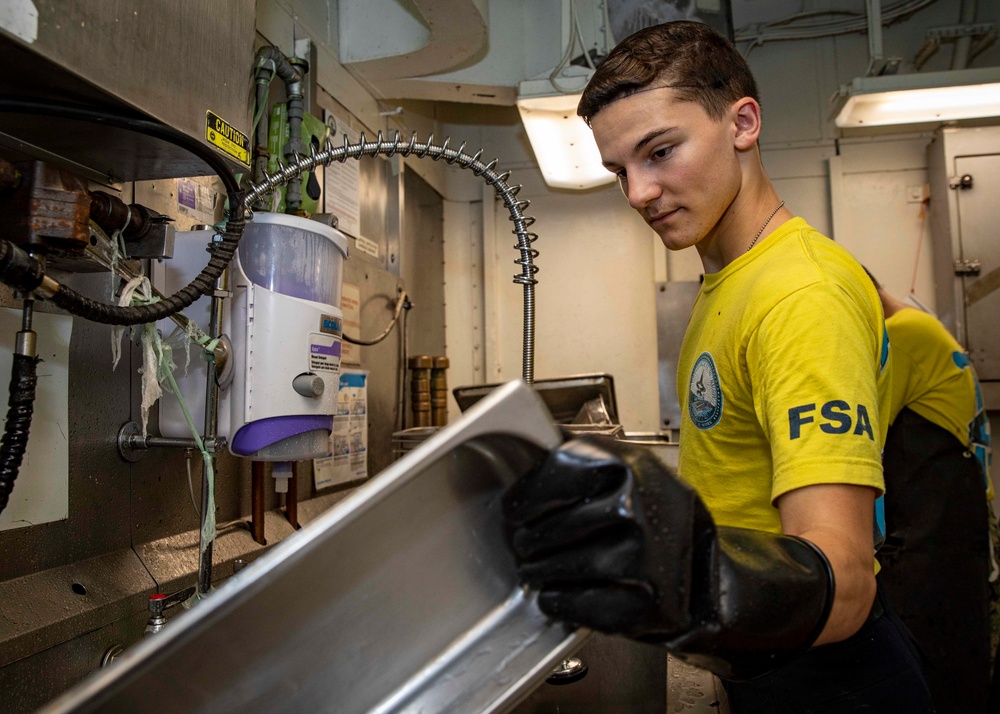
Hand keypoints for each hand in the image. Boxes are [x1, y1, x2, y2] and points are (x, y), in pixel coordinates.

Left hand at [503, 435, 708, 640]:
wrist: (704, 566)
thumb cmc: (656, 512)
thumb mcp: (630, 464)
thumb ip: (581, 448)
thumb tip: (529, 430)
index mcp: (629, 467)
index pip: (554, 473)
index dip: (525, 497)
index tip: (514, 511)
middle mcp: (637, 510)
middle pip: (550, 528)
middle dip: (528, 540)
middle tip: (525, 545)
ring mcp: (644, 559)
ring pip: (560, 568)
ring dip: (538, 572)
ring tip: (536, 568)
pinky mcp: (646, 604)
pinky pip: (579, 605)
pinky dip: (558, 602)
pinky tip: (555, 593)